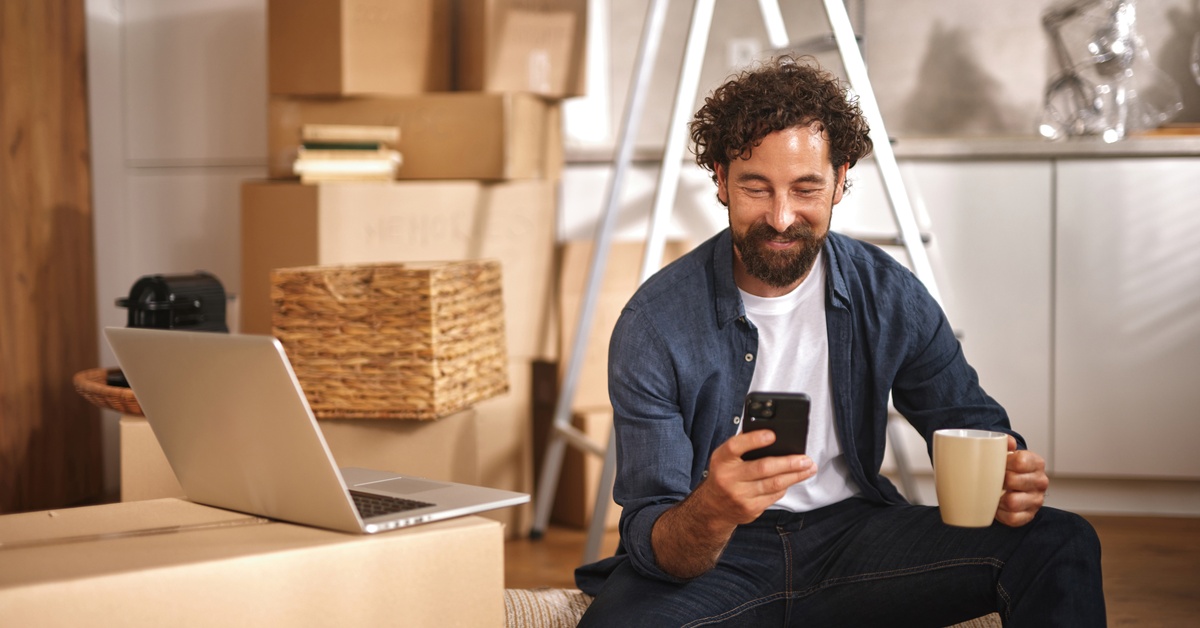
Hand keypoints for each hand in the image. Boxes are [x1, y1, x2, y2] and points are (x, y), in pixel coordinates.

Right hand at [650, 429, 816, 578]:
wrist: (713, 508)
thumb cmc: (725, 475)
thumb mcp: (725, 459)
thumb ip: (743, 446)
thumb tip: (772, 434)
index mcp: (721, 460)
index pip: (736, 447)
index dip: (754, 440)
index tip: (772, 435)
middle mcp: (728, 478)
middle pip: (763, 468)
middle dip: (788, 463)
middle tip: (805, 459)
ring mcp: (739, 496)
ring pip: (774, 484)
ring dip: (795, 476)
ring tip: (808, 468)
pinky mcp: (750, 509)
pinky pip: (774, 496)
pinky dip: (785, 486)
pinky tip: (792, 480)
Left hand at [995, 435, 1048, 526]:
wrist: (1014, 485)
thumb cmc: (1009, 468)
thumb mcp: (1007, 452)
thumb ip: (1004, 442)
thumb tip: (1008, 441)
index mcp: (1036, 463)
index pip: (1019, 461)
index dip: (1004, 463)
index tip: (996, 463)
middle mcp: (1040, 481)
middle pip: (1013, 481)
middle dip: (998, 480)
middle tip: (992, 480)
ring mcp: (1036, 500)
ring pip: (1012, 502)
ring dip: (998, 499)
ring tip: (994, 493)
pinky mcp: (1029, 515)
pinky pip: (1012, 518)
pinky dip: (1000, 513)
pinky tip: (997, 506)